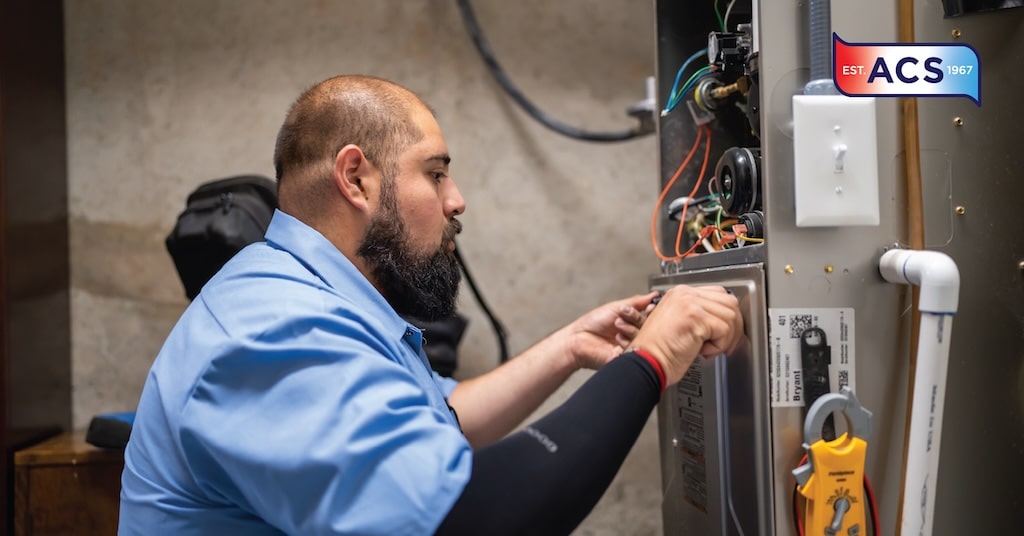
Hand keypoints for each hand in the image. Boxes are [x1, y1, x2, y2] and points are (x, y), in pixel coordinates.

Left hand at [562, 291, 659, 369]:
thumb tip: (653, 296)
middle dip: (636, 318)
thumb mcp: (616, 307)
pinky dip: (627, 340)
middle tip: (625, 314)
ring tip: (616, 325)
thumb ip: (637, 302)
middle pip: (647, 326)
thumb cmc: (592, 323)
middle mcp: (632, 333)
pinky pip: (636, 348)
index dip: (651, 312)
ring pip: (643, 337)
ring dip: (629, 328)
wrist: (578, 339)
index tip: (650, 307)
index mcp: (631, 321)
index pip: (649, 317)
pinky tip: (617, 338)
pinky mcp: (627, 357)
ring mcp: (630, 346)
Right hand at [628, 285, 742, 384]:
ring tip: (709, 349)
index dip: (727, 315)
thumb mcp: (678, 324)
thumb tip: (722, 320)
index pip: (718, 294)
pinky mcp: (695, 317)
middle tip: (725, 344)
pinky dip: (719, 346)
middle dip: (734, 327)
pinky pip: (725, 329)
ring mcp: (689, 303)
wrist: (645, 362)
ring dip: (725, 338)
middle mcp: (685, 294)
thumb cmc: (658, 351)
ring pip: (730, 316)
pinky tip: (704, 351)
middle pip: (729, 302)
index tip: (725, 333)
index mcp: (680, 293)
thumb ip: (698, 315)